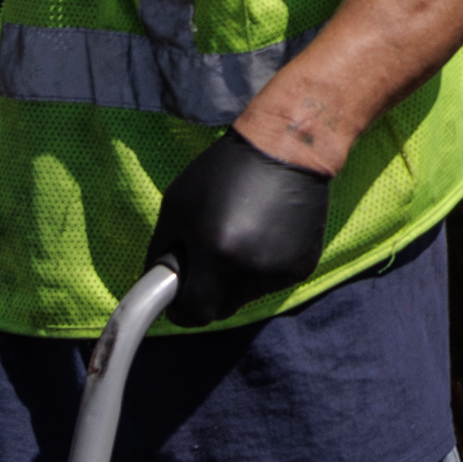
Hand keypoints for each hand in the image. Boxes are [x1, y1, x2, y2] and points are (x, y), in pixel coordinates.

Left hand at [149, 128, 331, 325]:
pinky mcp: (303, 266)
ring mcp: (281, 270)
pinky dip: (263, 267)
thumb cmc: (223, 171)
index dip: (181, 310)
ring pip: (246, 296)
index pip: (194, 314)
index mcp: (217, 253)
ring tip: (243, 235)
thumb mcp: (177, 205)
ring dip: (237, 278)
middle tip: (210, 259)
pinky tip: (266, 233)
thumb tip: (159, 287)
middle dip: (210, 293)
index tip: (179, 299)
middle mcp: (251, 268)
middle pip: (221, 309)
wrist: (286, 148)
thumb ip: (163, 252)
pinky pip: (271, 282)